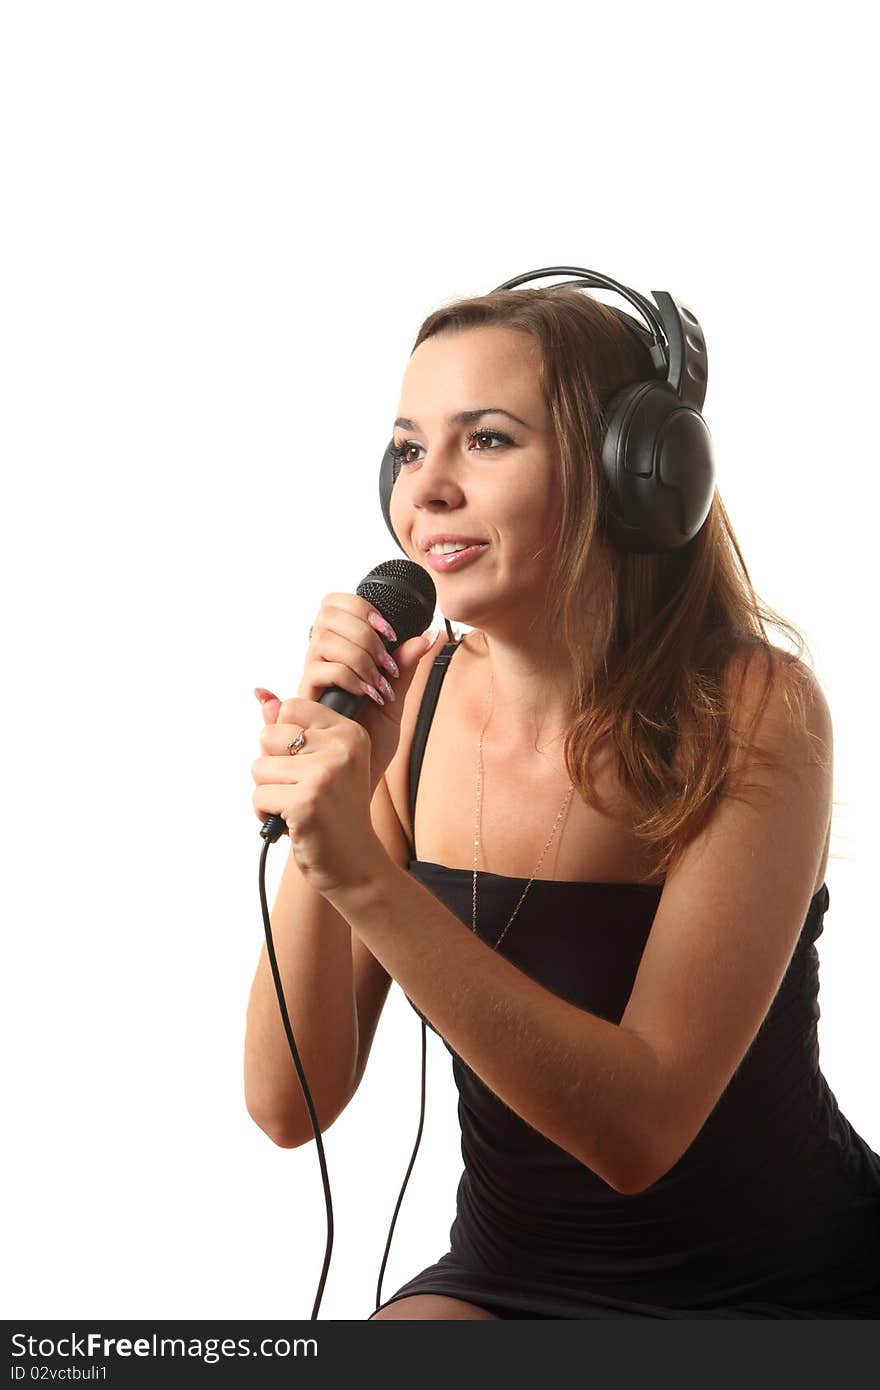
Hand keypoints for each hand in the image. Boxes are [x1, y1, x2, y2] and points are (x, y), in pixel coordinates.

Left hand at [251, 696, 386, 895]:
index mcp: (349, 732)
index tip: (307, 765)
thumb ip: (292, 728)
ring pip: (259, 767)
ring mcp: (324, 774)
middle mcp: (341, 747)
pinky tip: (292, 823)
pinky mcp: (306, 802)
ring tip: (296, 807)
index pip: (290, 708)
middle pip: (268, 736)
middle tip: (301, 790)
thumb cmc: (334, 813)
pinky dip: (265, 814)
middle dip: (272, 767)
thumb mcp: (323, 763)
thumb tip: (260, 694)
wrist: (354, 862)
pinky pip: (258, 796)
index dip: (285, 741)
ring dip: (268, 793)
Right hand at [274, 591, 438, 788]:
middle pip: (327, 613)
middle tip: (386, 661)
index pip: (335, 605)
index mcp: (339, 654)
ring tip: (378, 683)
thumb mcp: (394, 701)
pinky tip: (367, 695)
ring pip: (323, 638)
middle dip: (363, 631)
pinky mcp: (304, 700)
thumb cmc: (368, 744)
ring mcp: (310, 679)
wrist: (356, 778)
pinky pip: (319, 670)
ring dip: (358, 655)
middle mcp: (320, 662)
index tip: (389, 631)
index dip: (359, 606)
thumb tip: (430, 635)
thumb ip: (406, 668)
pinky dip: (349, 676)